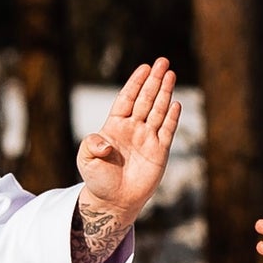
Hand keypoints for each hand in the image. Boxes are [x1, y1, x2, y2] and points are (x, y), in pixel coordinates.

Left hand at [77, 58, 180, 219]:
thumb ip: (91, 145)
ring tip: (171, 74)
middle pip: (145, 99)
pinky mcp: (159, 152)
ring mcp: (147, 139)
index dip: (135, 83)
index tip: (144, 67)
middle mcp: (133, 129)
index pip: (127, 98)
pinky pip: (167, 131)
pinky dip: (171, 118)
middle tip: (163, 61)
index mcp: (115, 126)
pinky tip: (176, 104)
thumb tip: (104, 142)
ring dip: (165, 93)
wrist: (113, 200)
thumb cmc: (98, 179)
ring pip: (158, 110)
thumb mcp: (86, 159)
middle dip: (154, 80)